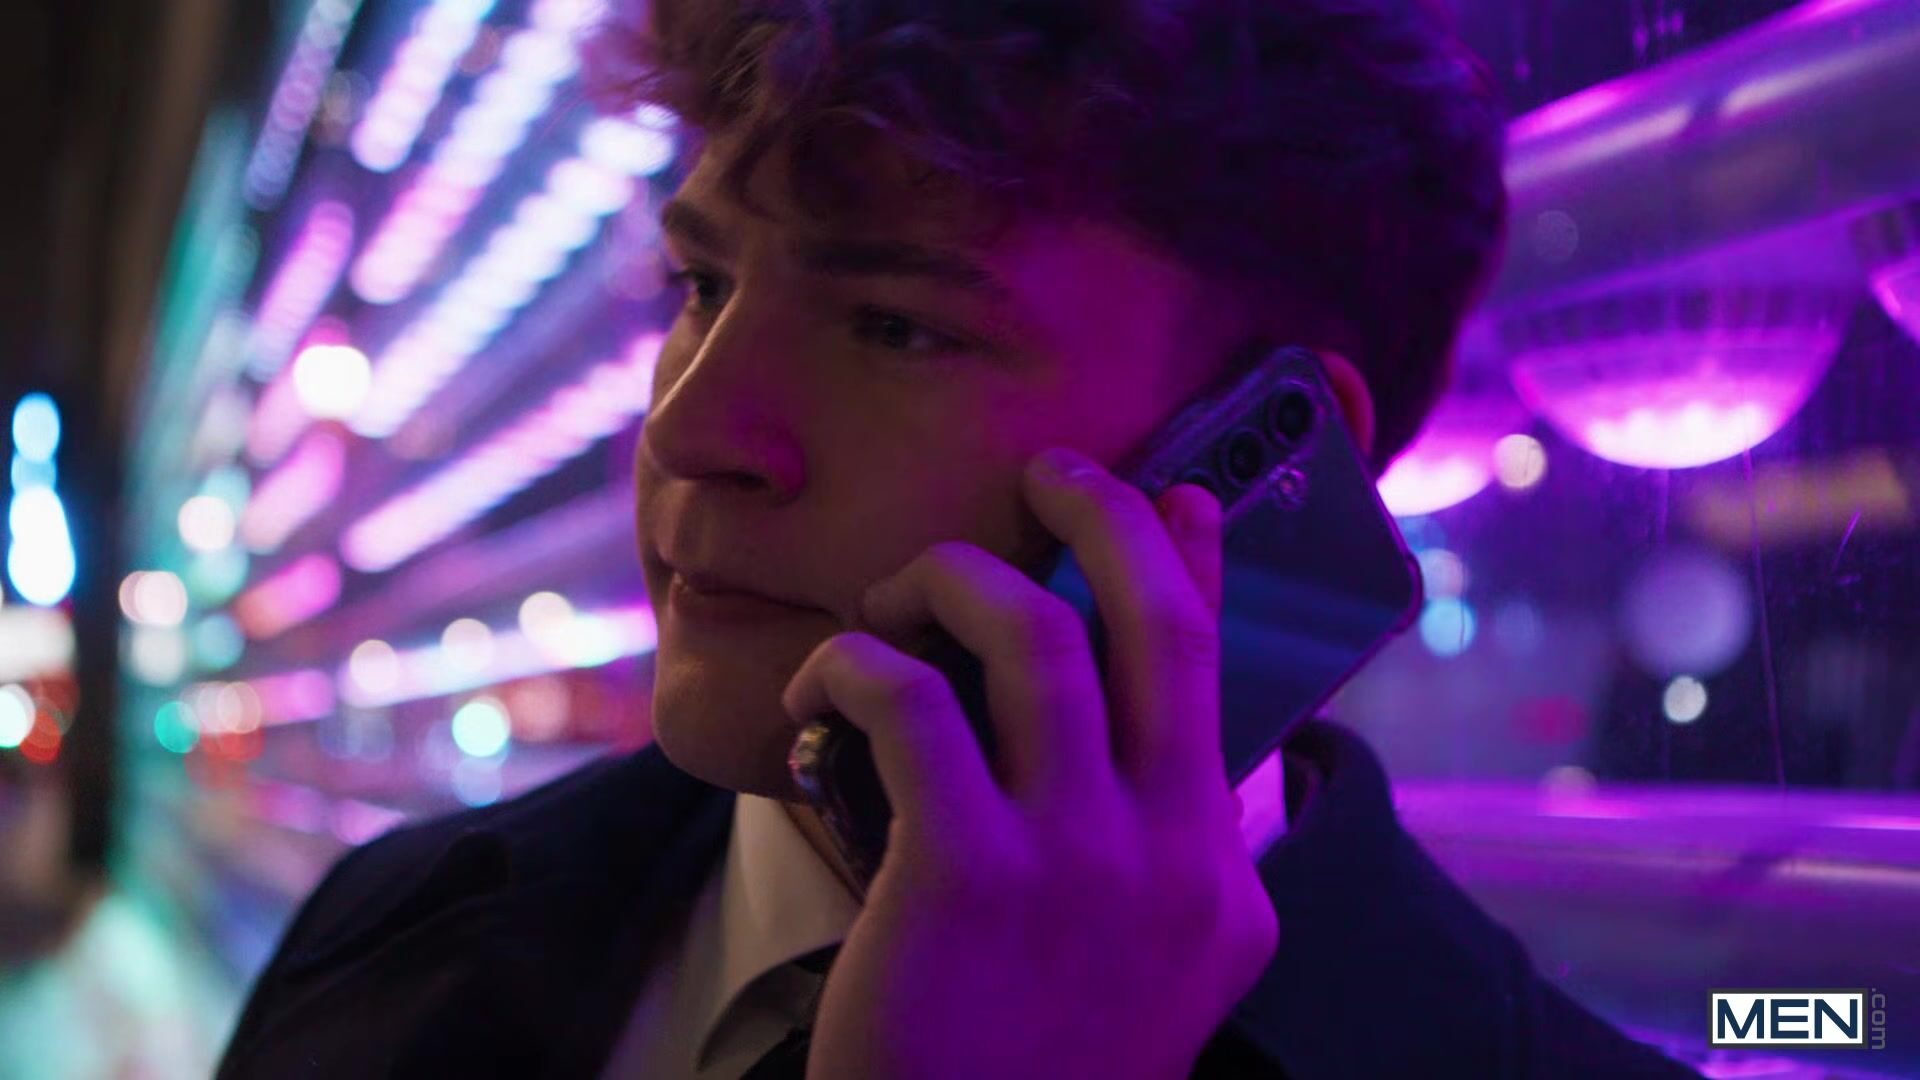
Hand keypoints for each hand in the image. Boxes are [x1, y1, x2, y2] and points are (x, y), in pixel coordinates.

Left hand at [781, 446, 1277, 1079]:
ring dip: (950, 580)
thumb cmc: (1028, 1062)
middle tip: (1046, 473)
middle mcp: (1175, 856)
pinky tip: (820, 686)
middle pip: (1156, 621)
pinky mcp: (968, 873)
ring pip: (1030, 635)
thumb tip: (1129, 728)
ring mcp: (1081, 862)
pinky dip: (854, 666)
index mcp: (1220, 877)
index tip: (1178, 491)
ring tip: (891, 597)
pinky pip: (912, 702)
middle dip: (1103, 512)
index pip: (1221, 677)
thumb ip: (1162, 855)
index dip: (1202, 564)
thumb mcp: (1144, 969)